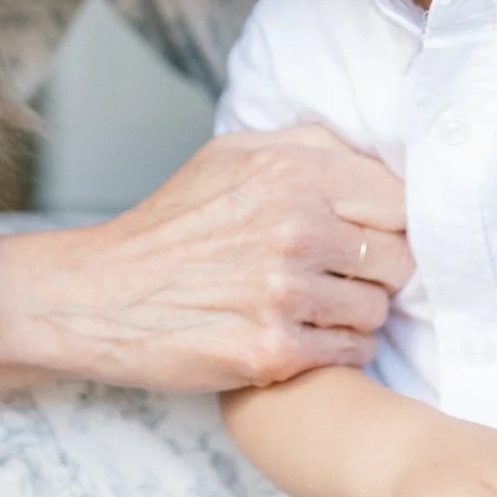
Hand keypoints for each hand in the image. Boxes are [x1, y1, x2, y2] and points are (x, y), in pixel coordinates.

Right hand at [11, 125, 412, 390]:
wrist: (98, 296)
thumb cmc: (170, 226)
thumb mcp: (230, 154)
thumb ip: (308, 144)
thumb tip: (375, 156)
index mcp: (290, 171)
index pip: (398, 200)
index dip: (391, 223)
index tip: (373, 237)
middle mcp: (294, 227)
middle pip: (398, 257)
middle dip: (379, 271)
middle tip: (345, 278)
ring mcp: (284, 292)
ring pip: (378, 310)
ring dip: (359, 315)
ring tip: (319, 308)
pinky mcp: (273, 350)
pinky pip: (352, 352)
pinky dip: (341, 350)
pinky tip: (307, 337)